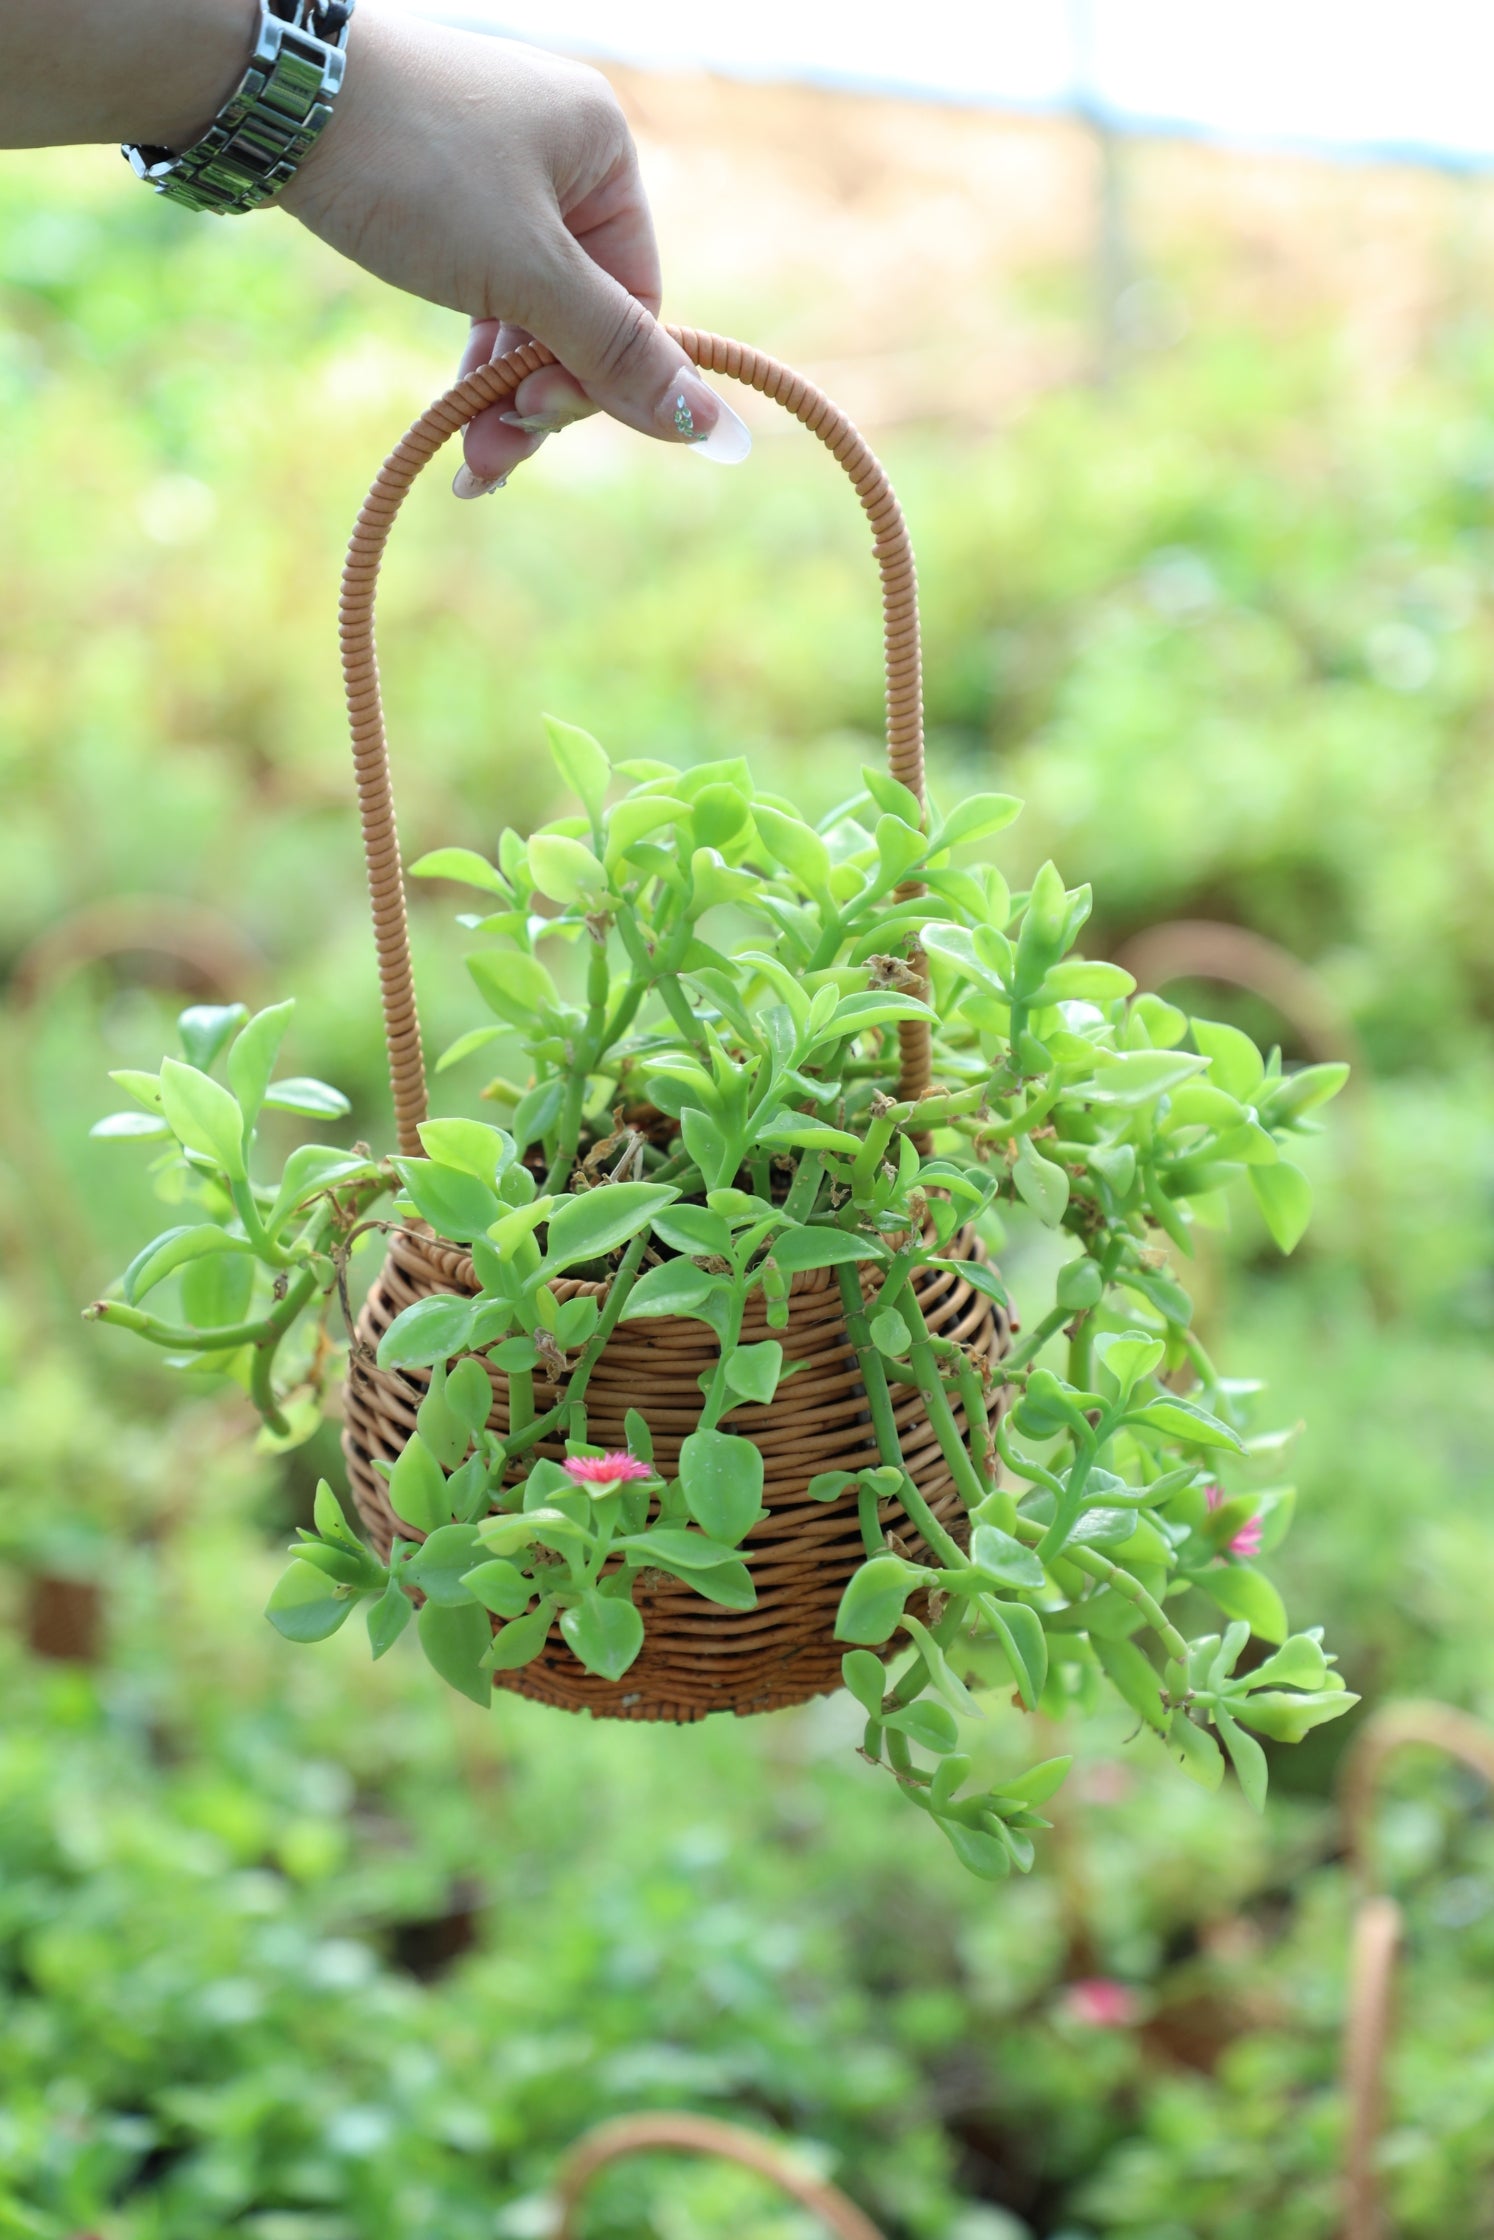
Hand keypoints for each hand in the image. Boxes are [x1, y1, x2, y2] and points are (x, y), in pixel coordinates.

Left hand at [280, 6, 749, 492]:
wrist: (274, 95)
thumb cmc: (411, 167)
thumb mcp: (524, 272)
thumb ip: (616, 352)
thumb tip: (709, 427)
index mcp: (604, 154)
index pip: (637, 301)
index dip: (599, 378)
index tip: (538, 419)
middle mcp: (563, 159)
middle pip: (584, 317)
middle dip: (542, 396)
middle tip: (493, 452)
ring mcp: (501, 178)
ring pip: (530, 317)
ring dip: (504, 397)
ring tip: (471, 465)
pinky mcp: (444, 199)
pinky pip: (485, 298)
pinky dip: (473, 360)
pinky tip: (455, 419)